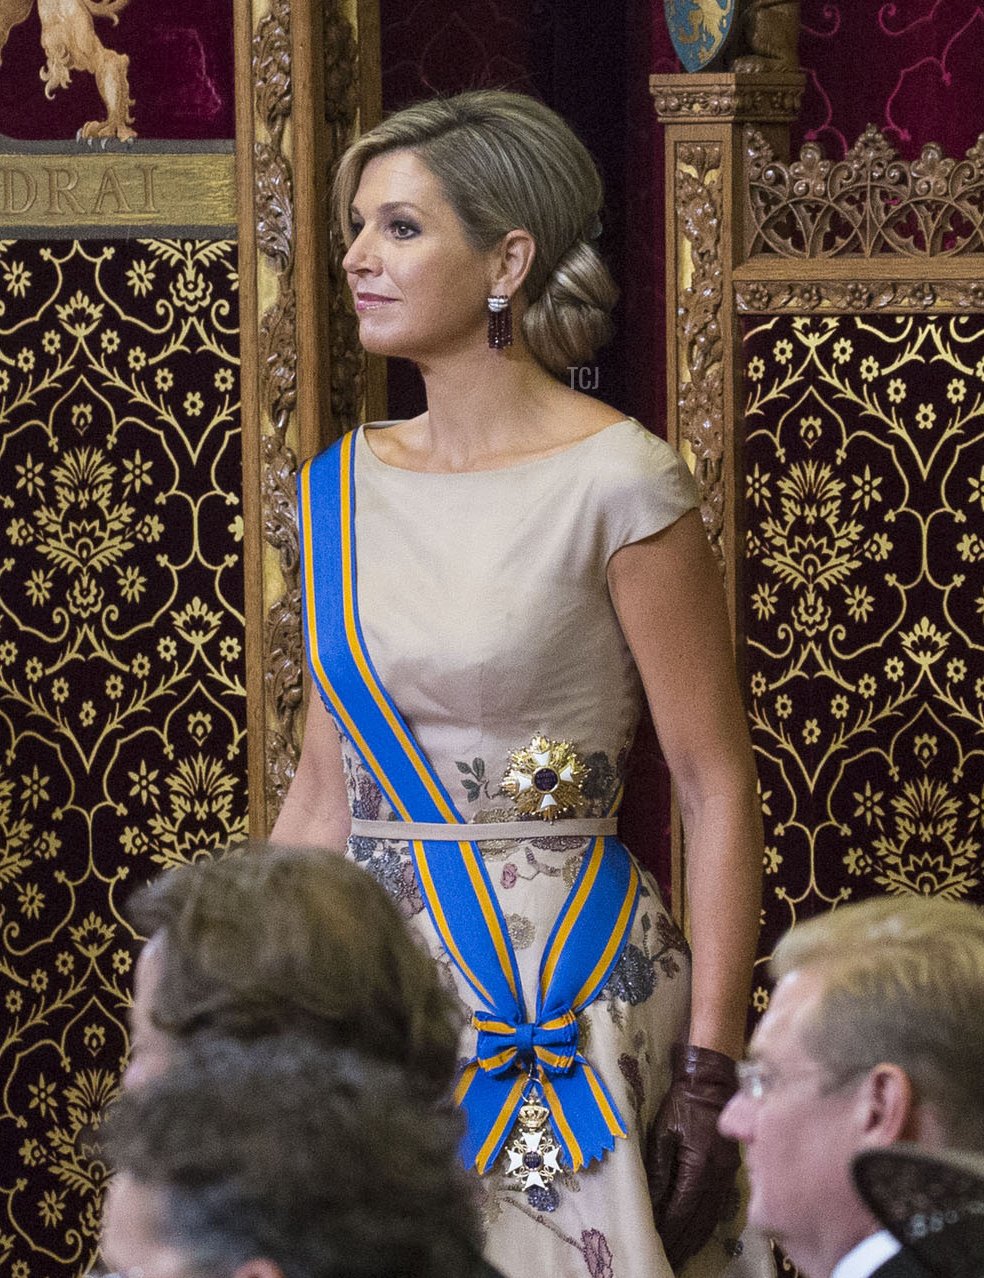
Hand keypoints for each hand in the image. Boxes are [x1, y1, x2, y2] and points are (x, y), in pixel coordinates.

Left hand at [646, 1043, 740, 1269]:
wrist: (713, 1082)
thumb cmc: (683, 1104)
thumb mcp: (664, 1132)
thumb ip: (660, 1168)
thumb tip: (651, 1201)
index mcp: (699, 1166)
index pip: (681, 1210)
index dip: (669, 1231)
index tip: (656, 1246)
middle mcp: (717, 1177)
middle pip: (698, 1221)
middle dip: (681, 1243)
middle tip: (666, 1260)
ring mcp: (727, 1176)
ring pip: (711, 1218)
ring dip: (694, 1239)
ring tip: (679, 1255)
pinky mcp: (731, 1173)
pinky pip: (718, 1207)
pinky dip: (706, 1225)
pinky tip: (697, 1234)